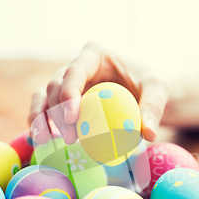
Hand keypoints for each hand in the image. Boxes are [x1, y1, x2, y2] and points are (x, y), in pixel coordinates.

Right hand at [28, 42, 168, 144]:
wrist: (147, 92)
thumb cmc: (152, 84)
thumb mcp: (159, 89)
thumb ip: (154, 106)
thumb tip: (148, 133)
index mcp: (95, 56)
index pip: (75, 70)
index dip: (69, 92)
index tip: (73, 117)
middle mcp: (76, 67)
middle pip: (56, 86)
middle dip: (56, 112)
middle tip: (70, 138)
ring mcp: (67, 85)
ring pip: (44, 97)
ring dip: (40, 118)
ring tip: (42, 141)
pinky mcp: (64, 102)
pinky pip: (47, 112)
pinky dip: (42, 125)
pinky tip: (40, 142)